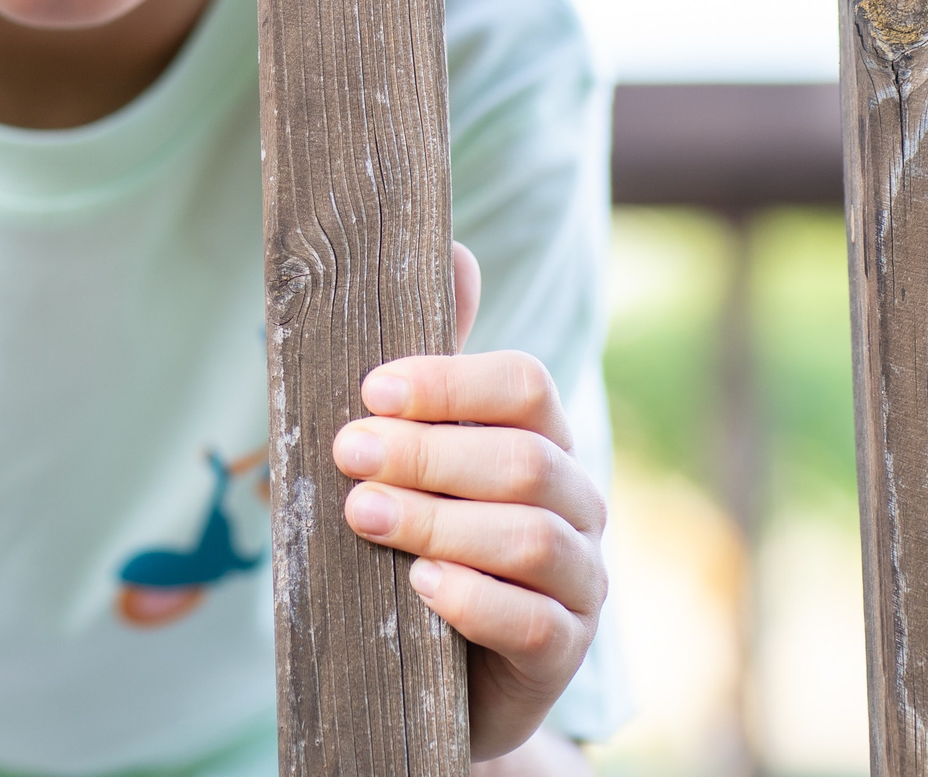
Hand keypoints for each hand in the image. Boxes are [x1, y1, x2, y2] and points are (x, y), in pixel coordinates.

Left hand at [333, 244, 607, 762]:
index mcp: (542, 440)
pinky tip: (422, 587)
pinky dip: (475, 599)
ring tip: (363, 514)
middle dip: (428, 451)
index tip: (370, 389)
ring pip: (531, 536)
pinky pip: (534, 621)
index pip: (524, 386)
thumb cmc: (420, 545)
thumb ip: (431, 375)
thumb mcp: (413, 460)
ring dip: (439, 521)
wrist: (433, 676)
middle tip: (346, 452)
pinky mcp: (564, 653)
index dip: (450, 381)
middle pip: (523, 458)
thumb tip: (452, 250)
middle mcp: (577, 503)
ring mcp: (580, 581)